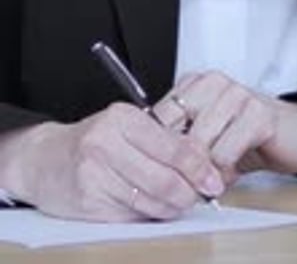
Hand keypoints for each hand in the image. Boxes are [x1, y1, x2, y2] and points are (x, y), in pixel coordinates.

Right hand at [0, 103, 223, 220]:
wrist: (44, 159)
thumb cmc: (94, 141)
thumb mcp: (127, 127)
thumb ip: (163, 140)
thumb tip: (203, 163)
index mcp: (122, 118)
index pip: (173, 148)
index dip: (199, 168)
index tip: (214, 179)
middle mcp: (106, 144)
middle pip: (165, 180)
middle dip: (190, 193)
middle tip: (201, 196)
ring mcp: (95, 176)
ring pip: (151, 202)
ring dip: (173, 208)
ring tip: (180, 202)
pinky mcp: (89, 204)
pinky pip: (133, 216)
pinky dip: (150, 216)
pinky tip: (154, 209)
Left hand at [157, 71, 296, 185]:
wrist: (294, 134)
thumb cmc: (245, 136)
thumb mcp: (205, 139)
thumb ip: (180, 148)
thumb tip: (150, 172)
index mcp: (194, 83)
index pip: (159, 117)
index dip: (158, 152)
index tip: (161, 174)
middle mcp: (213, 82)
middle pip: (176, 133)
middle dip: (181, 166)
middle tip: (188, 183)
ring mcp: (237, 94)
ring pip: (199, 145)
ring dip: (204, 171)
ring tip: (213, 177)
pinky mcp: (258, 115)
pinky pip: (225, 153)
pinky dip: (224, 171)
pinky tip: (232, 171)